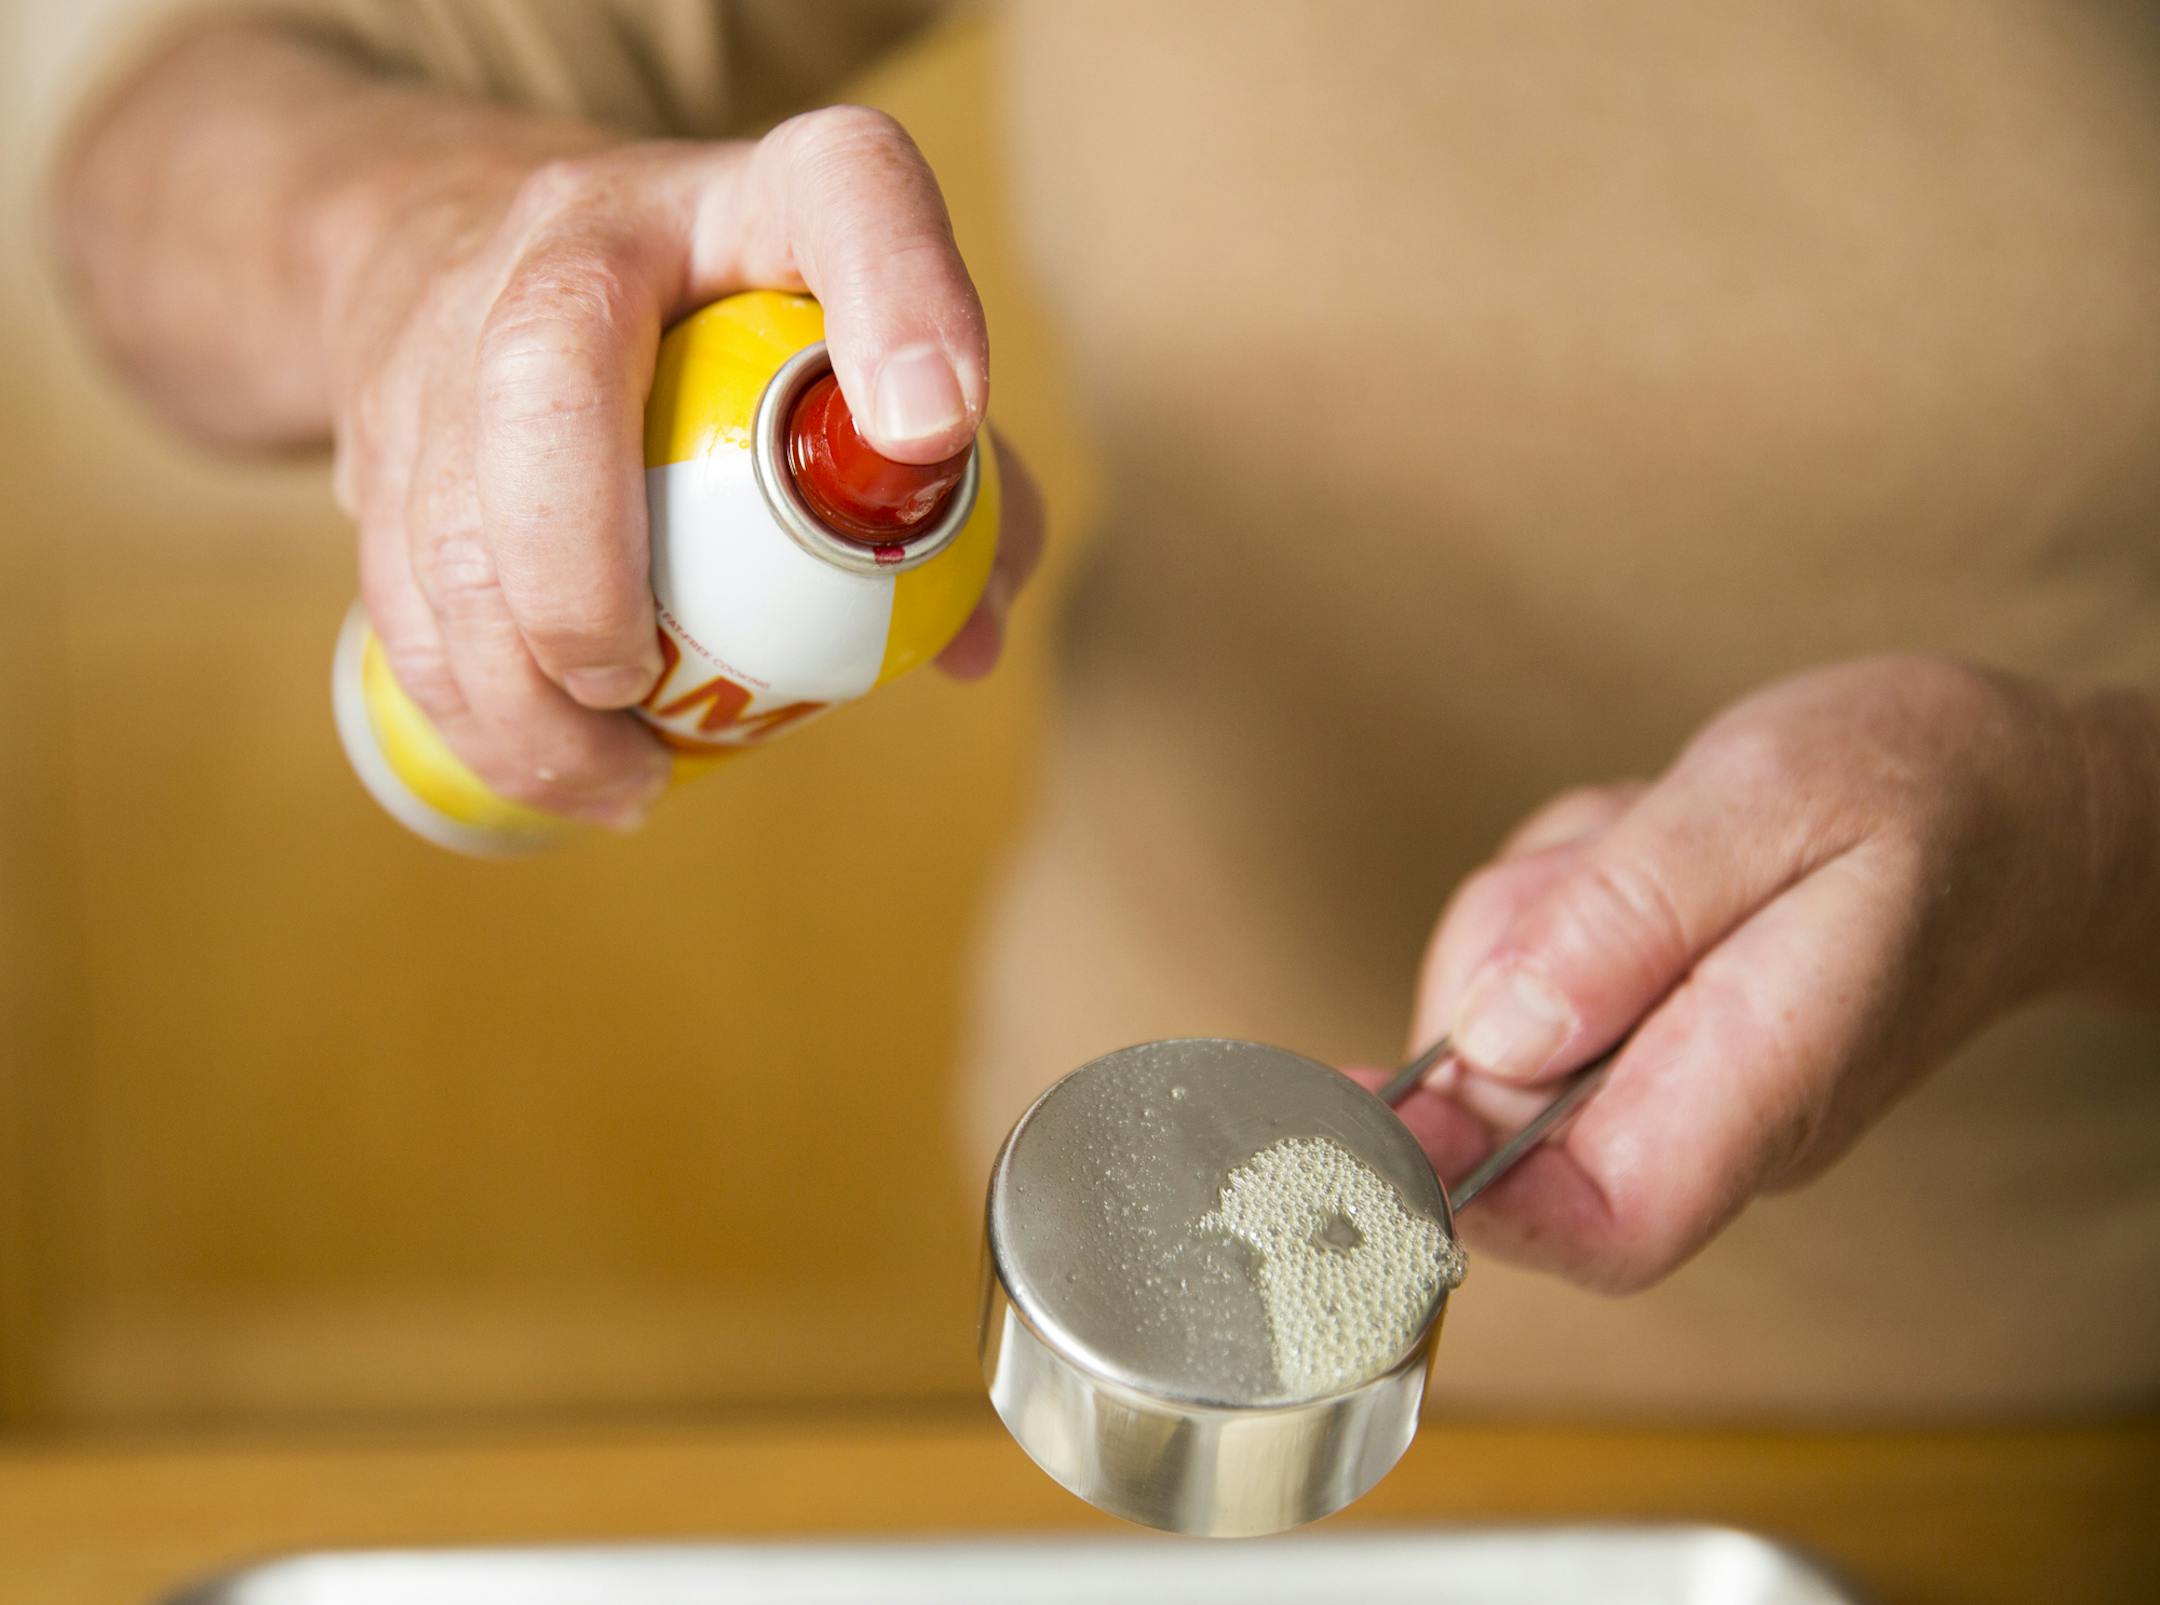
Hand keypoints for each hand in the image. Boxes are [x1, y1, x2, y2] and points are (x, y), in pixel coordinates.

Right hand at [321, 108, 1041, 826]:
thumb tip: (971, 641)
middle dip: (581, 560)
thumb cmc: (711, 326)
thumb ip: (950, 489)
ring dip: (520, 690)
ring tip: (626, 782)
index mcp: (753, 196)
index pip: (844, 189)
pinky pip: (395, 590)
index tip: (936, 427)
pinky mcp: (373, 426)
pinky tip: (560, 773)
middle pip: (549, 357)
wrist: (438, 236)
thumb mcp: (851, 362)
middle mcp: (584, 232)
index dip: (900, 295)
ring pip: (440, 512)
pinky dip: (471, 710)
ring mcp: (451, 319)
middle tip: (640, 683)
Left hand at [1386, 656, 2148, 1291]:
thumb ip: (1630, 919)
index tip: (1361, 1111)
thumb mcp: (1769, 799)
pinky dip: (1551, 903)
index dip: (1461, 1199)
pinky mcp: (1648, 1037)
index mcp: (1761, 1080)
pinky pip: (1531, 985)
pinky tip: (1637, 846)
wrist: (2020, 801)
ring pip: (1501, 1036)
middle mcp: (1712, 1117)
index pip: (1600, 1227)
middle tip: (1595, 855)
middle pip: (1506, 1115)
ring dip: (1530, 917)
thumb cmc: (1921, 789)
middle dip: (1491, 979)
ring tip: (1644, 836)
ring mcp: (1675, 1084)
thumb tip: (1493, 1037)